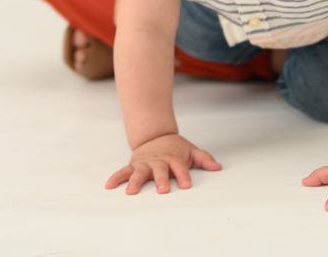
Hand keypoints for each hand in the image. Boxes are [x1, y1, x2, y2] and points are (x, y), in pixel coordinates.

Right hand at [105, 134, 221, 194]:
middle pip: (160, 170)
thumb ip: (204, 159)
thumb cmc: (175, 148)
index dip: (183, 175)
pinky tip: (109, 186)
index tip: (186, 185)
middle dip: (160, 180)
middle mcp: (159, 161)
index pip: (180, 167)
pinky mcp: (134, 165)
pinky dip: (116, 178)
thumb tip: (217, 167)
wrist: (156, 135)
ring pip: (140, 172)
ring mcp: (145, 163)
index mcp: (174, 158)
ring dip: (136, 181)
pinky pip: (124, 171)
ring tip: (131, 192)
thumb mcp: (191, 150)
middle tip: (162, 190)